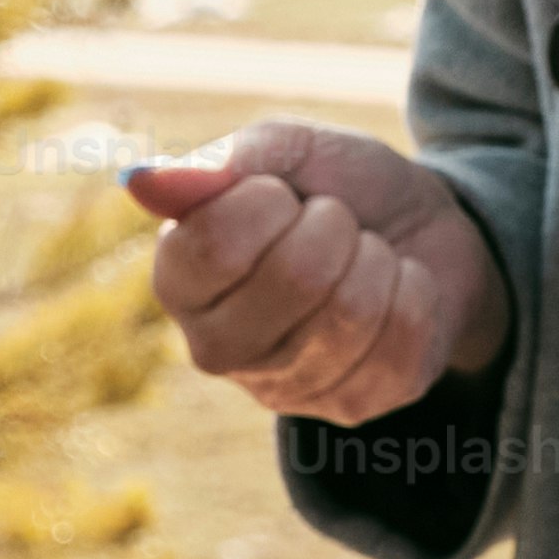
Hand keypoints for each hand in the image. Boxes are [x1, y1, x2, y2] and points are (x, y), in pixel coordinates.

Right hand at [126, 122, 510, 425]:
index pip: (214, 244)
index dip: (268, 200)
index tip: (282, 192)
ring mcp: (284, 389)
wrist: (420, 226)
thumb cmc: (335, 185)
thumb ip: (219, 165)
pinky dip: (414, 292)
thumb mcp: (285, 151)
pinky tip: (393, 294)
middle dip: (335, 226)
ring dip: (376, 259)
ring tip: (364, 255)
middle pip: (295, 278)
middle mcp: (215, 347)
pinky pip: (404, 340)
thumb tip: (138, 182)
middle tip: (335, 222)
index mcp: (179, 279)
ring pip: (353, 311)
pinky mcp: (354, 407)